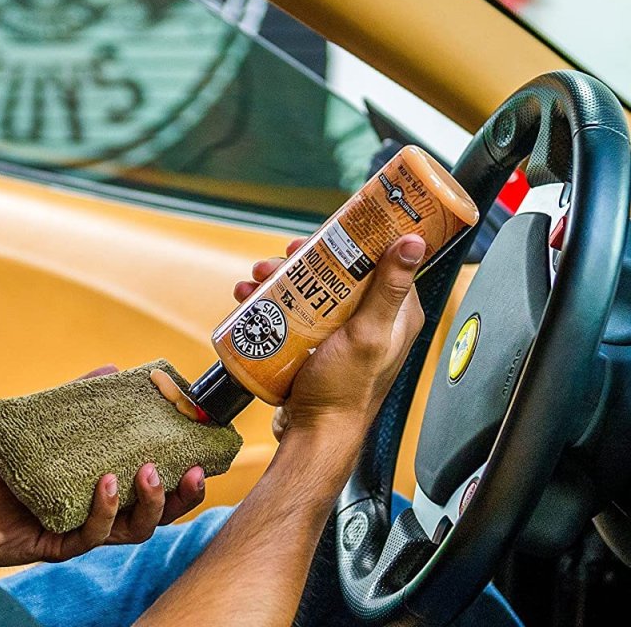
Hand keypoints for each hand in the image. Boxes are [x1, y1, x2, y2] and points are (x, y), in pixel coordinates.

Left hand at [0, 366, 206, 566]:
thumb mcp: (28, 417)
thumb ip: (69, 398)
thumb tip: (112, 368)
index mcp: (93, 480)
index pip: (148, 481)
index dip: (180, 470)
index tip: (200, 446)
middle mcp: (90, 508)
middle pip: (152, 512)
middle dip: (179, 495)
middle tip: (190, 469)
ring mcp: (74, 528)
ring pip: (131, 529)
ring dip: (149, 504)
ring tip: (148, 473)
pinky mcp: (53, 545)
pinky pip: (90, 535)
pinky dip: (103, 511)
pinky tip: (104, 484)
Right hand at [234, 235, 424, 437]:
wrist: (314, 433)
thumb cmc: (345, 392)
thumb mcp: (368, 334)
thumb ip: (389, 289)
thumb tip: (413, 242)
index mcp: (396, 314)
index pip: (381, 260)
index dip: (354, 240)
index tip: (328, 229)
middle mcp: (370, 320)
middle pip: (337, 271)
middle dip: (304, 258)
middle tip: (282, 256)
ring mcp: (340, 333)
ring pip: (309, 289)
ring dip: (280, 277)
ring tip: (256, 277)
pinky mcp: (313, 345)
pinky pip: (292, 312)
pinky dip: (269, 301)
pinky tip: (249, 299)